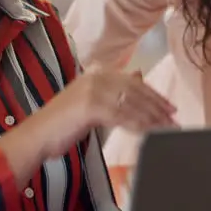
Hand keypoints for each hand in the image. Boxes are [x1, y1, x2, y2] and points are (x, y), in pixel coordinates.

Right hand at [28, 67, 174, 159]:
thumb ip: (112, 90)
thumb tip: (139, 75)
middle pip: (136, 91)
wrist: (36, 136)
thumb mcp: (90, 101)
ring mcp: (93, 90)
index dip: (154, 95)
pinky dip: (139, 126)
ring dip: (152, 119)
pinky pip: (123, 117)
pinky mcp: (91, 106)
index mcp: (96, 74)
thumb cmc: (61, 124)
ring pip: (132, 104)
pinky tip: (149, 134)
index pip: (133, 82)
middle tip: (174, 120)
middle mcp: (96, 77)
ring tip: (166, 130)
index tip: (170, 107)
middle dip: (157, 107)